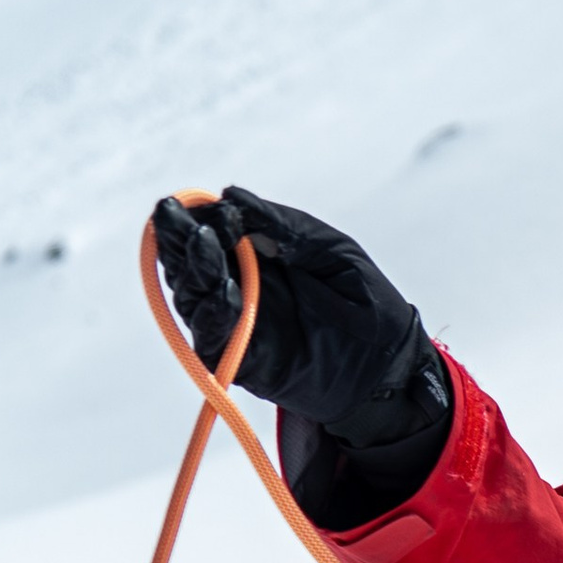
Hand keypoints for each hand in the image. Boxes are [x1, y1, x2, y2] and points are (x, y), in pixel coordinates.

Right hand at [152, 187, 444, 450]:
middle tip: (173, 214)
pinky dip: (212, 312)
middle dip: (181, 236)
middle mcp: (236, 285)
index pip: (211, 228)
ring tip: (201, 242)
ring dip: (192, 267)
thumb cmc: (366, 304)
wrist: (390, 367)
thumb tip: (229, 194)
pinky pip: (213, 336)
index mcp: (256, 254)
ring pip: (194, 293)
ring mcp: (235, 322)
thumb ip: (283, 226)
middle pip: (191, 259)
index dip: (201, 214)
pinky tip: (220, 289)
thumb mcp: (331, 251)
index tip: (205, 204)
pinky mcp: (240, 359)